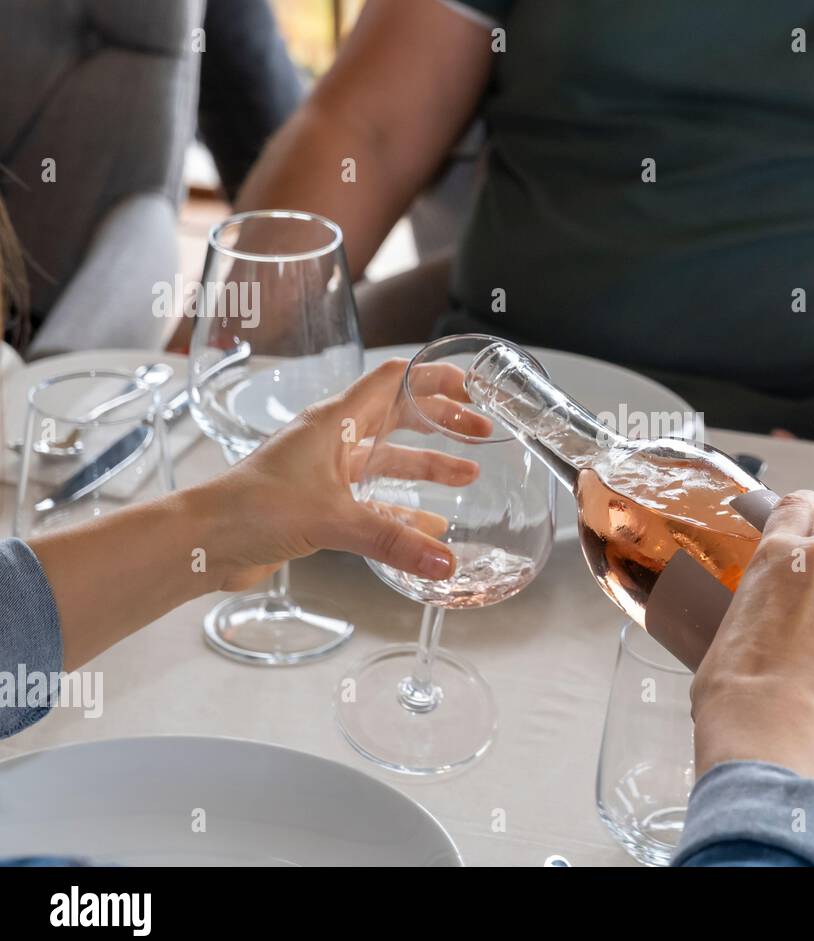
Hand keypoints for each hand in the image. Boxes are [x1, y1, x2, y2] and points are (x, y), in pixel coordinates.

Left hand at [190, 359, 475, 590]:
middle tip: (481, 431)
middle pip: (399, 418)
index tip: (472, 385)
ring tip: (468, 475)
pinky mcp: (321, 506)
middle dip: (442, 423)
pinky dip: (404, 512)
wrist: (203, 542)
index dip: (435, 377)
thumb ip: (393, 540)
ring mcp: (327, 473)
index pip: (394, 380)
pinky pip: (374, 503)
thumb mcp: (332, 518)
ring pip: (389, 461)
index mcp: (335, 421)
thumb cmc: (251, 508)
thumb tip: (445, 560)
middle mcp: (334, 440)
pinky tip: (429, 528)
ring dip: (427, 466)